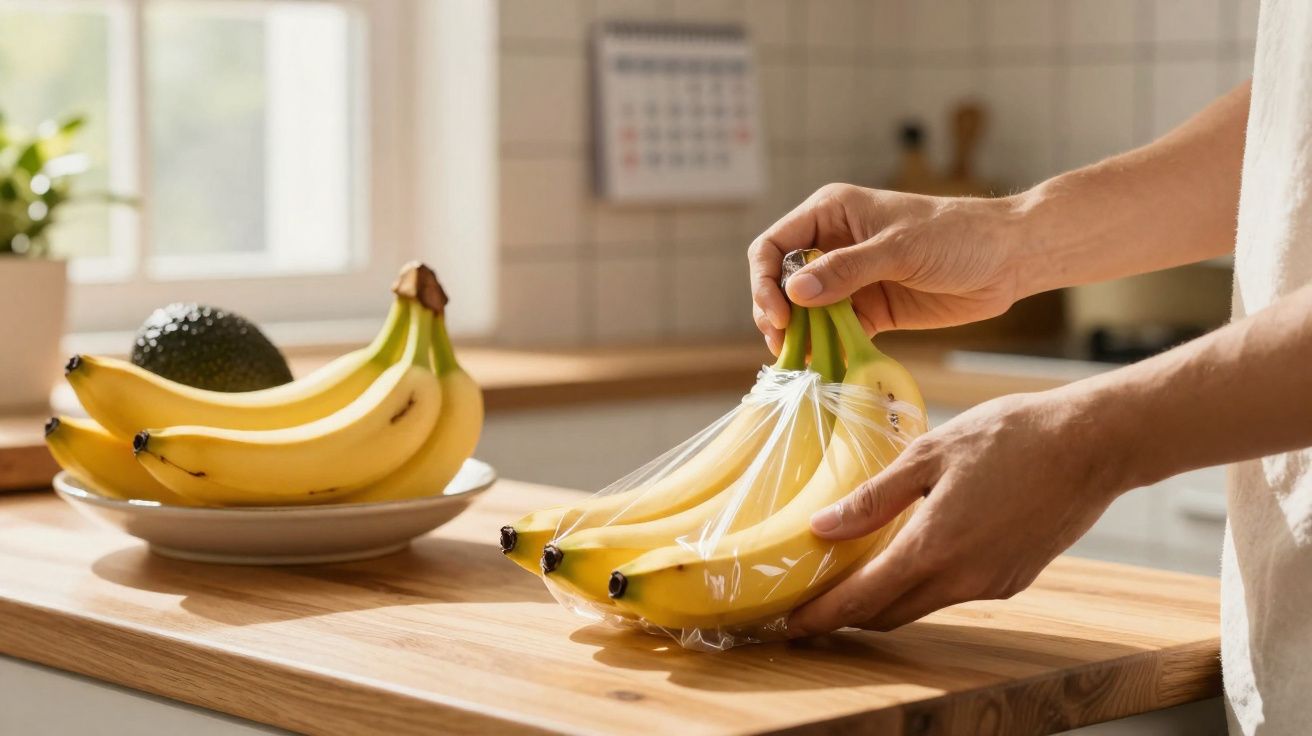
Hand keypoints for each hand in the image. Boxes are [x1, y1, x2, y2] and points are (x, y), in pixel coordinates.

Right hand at [749, 184, 1025, 353]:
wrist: (1010, 259)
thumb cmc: (958, 234)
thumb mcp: (899, 249)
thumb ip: (846, 270)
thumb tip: (795, 293)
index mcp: (831, 214)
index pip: (774, 246)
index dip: (766, 281)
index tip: (780, 315)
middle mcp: (833, 246)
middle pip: (782, 284)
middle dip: (777, 314)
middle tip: (784, 346)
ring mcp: (850, 281)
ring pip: (805, 313)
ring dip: (800, 338)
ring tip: (800, 363)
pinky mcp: (870, 311)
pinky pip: (836, 334)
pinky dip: (827, 351)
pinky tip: (825, 369)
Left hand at [786, 389, 1126, 634]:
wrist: (1094, 444)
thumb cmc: (1011, 436)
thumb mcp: (930, 453)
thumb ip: (874, 497)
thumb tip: (823, 526)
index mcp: (934, 548)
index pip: (862, 600)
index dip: (823, 615)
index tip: (790, 623)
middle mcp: (963, 579)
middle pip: (888, 614)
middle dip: (847, 616)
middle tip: (813, 604)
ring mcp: (992, 584)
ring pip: (922, 605)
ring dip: (886, 599)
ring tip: (853, 577)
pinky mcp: (1014, 579)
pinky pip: (955, 592)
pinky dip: (923, 584)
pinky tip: (912, 555)